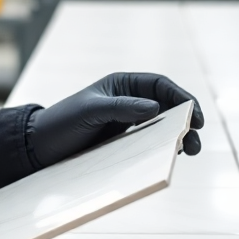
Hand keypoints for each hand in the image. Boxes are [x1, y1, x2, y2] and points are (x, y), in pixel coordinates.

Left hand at [28, 72, 203, 169]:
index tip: (195, 115)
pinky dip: (164, 145)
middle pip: (167, 106)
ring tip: (191, 150)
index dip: (181, 97)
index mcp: (121, 85)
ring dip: (179, 134)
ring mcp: (127, 122)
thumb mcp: (90, 111)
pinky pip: (150, 141)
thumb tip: (156, 108)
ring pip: (162, 125)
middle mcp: (128, 101)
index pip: (160, 86)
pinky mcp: (124, 141)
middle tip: (197, 138)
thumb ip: (121, 108)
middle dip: (186, 119)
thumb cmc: (62, 122)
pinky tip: (171, 154)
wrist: (40, 147)